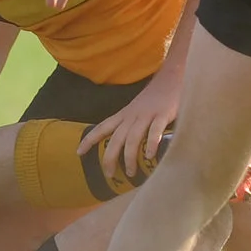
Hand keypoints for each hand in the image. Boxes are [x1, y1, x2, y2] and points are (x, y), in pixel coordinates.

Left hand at [78, 72, 181, 189]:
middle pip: (116, 138)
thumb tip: (126, 146)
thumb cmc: (156, 97)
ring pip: (132, 138)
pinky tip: (149, 156)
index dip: (89, 140)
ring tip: (130, 172)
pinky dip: (151, 144)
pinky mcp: (163, 114)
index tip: (78, 153)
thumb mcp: (137, 109)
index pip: (102, 127)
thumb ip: (132, 124)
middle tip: (109, 175)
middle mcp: (132, 115)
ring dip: (129, 156)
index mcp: (124, 114)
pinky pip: (155, 131)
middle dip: (109, 158)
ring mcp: (147, 115)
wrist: (172, 76)